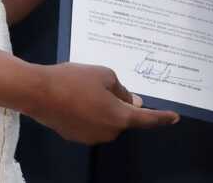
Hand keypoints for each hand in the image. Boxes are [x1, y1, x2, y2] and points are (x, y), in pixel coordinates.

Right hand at [28, 62, 178, 143]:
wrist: (38, 92)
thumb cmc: (74, 80)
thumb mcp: (103, 75)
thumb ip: (121, 90)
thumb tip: (131, 101)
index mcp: (120, 117)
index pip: (146, 119)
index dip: (162, 118)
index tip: (174, 117)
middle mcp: (109, 132)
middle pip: (123, 118)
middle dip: (119, 103)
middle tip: (104, 84)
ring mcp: (91, 137)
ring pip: (106, 120)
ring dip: (102, 107)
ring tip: (84, 88)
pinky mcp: (75, 136)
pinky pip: (90, 123)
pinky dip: (88, 112)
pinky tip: (74, 98)